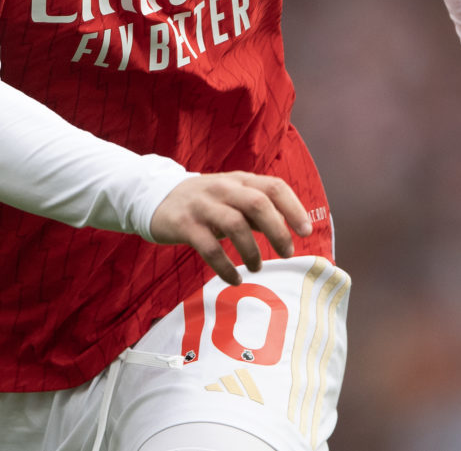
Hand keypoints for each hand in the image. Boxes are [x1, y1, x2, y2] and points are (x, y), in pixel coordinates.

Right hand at [149, 172, 312, 284]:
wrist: (154, 197)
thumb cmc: (204, 202)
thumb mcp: (231, 197)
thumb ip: (257, 210)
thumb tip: (288, 228)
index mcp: (239, 180)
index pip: (274, 187)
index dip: (294, 208)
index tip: (306, 232)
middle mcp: (222, 188)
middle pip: (257, 203)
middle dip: (277, 231)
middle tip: (287, 253)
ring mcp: (202, 205)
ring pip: (235, 224)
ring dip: (252, 251)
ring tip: (257, 267)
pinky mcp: (184, 224)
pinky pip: (209, 248)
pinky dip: (226, 267)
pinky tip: (235, 279)